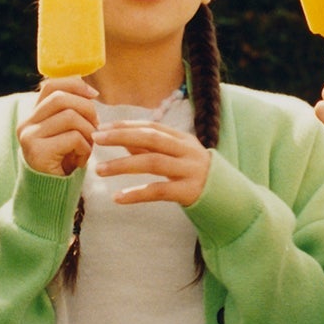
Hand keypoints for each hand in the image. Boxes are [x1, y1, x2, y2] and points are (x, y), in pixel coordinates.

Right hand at [19, 76, 99, 177]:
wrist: (48, 195)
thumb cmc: (62, 161)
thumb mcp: (66, 133)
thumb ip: (71, 112)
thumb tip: (90, 92)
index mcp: (33, 115)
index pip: (51, 85)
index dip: (75, 84)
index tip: (94, 95)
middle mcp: (26, 123)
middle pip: (62, 98)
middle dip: (87, 109)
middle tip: (95, 127)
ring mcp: (29, 137)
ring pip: (70, 117)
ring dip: (88, 131)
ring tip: (88, 147)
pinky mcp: (38, 152)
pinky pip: (73, 138)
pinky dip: (85, 148)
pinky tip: (80, 161)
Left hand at [96, 118, 211, 206]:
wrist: (226, 198)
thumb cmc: (194, 174)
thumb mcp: (175, 156)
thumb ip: (151, 147)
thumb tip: (121, 137)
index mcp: (182, 139)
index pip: (151, 126)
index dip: (126, 125)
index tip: (102, 127)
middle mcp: (186, 151)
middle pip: (151, 138)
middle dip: (121, 136)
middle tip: (96, 139)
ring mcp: (189, 171)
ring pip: (152, 163)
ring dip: (123, 165)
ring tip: (99, 170)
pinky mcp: (188, 192)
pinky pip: (158, 191)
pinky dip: (136, 194)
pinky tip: (117, 198)